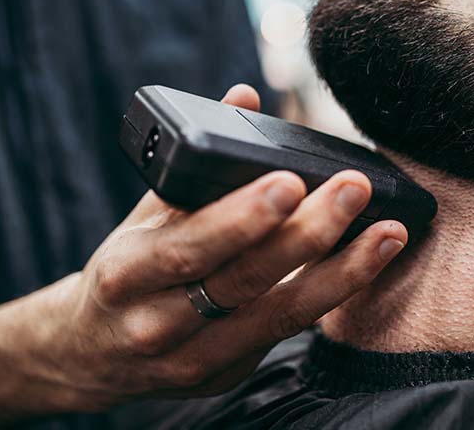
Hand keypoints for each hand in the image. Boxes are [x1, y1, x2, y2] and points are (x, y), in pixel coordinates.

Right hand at [42, 84, 407, 408]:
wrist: (86, 354)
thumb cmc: (125, 269)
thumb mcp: (141, 214)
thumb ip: (195, 162)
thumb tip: (245, 97)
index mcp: (127, 272)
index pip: (190, 245)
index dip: (242, 217)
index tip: (290, 180)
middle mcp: (156, 324)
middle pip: (242, 281)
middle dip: (307, 234)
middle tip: (355, 189)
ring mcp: (192, 360)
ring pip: (277, 316)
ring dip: (341, 274)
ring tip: (388, 233)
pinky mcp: (223, 376)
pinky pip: (283, 334)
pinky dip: (327, 297)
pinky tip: (365, 263)